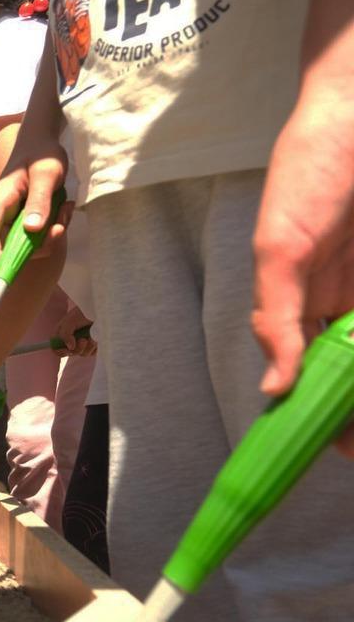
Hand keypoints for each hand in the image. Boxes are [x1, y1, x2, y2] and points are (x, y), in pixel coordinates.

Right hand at [0, 134, 70, 264]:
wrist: (43, 141)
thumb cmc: (41, 152)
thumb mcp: (45, 173)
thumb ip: (39, 200)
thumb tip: (32, 229)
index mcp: (0, 200)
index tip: (9, 265)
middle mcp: (4, 212)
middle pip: (9, 243)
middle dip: (38, 245)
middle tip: (60, 228)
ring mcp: (15, 216)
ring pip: (28, 241)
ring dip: (51, 235)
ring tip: (66, 210)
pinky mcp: (27, 217)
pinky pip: (39, 233)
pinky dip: (54, 227)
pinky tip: (65, 208)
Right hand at [53, 303, 95, 356]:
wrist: (101, 310)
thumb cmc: (83, 312)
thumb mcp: (71, 321)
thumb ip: (65, 334)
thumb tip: (70, 347)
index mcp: (62, 333)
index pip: (56, 348)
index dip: (60, 351)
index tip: (68, 350)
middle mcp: (71, 340)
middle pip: (70, 353)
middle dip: (77, 348)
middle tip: (83, 340)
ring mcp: (82, 344)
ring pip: (82, 353)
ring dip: (88, 346)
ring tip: (92, 334)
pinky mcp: (92, 346)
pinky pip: (92, 352)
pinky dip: (96, 346)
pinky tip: (97, 337)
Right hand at [252, 96, 353, 455]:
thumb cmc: (311, 172)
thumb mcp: (280, 248)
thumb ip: (276, 317)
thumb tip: (275, 388)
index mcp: (299, 304)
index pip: (304, 371)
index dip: (316, 411)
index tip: (332, 448)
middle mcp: (340, 304)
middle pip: (347, 368)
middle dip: (352, 406)